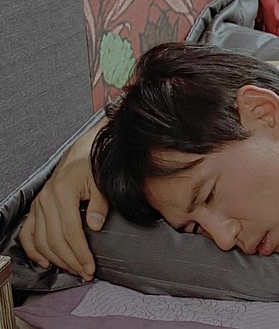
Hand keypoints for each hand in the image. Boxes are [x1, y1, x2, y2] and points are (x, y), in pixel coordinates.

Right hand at [17, 121, 107, 280]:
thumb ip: (99, 205)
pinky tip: (45, 262)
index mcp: (63, 193)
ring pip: (41, 240)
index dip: (80, 253)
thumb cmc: (94, 168)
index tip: (90, 267)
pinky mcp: (35, 208)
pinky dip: (34, 250)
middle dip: (70, 261)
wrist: (82, 154)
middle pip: (55, 240)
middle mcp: (46, 200)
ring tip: (71, 269)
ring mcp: (38, 204)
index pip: (71, 232)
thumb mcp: (102, 184)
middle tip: (84, 273)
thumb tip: (94, 226)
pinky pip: (28, 233)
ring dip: (56, 259)